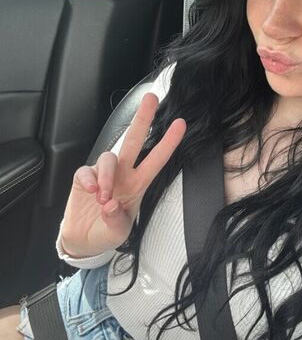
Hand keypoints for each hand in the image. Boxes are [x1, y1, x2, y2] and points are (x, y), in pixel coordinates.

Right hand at [60, 93, 185, 257]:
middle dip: (143, 119)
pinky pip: (86, 170)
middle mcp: (123, 174)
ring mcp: (103, 174)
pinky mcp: (83, 177)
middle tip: (151, 99)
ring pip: (109, 158)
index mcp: (138, 184)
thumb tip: (110, 204)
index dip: (168, 142)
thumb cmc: (107, 231)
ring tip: (103, 197)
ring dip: (106, 176)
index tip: (180, 124)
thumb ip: (116, 221)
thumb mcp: (118, 232)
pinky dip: (89, 179)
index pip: (156, 160)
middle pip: (134, 141)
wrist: (84, 240)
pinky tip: (90, 192)